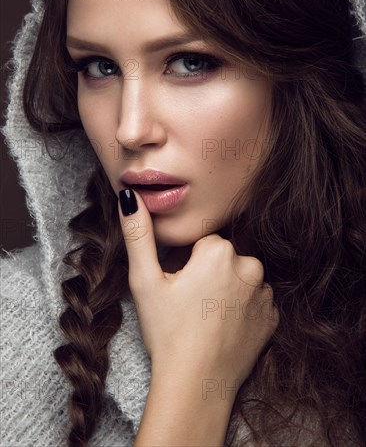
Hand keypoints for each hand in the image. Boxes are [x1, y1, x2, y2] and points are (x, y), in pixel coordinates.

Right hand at [118, 189, 278, 387]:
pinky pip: (255, 301)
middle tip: (189, 304)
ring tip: (205, 318)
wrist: (196, 385)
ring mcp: (265, 294)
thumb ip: (138, 234)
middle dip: (207, 273)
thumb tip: (129, 196)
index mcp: (220, 251)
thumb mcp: (144, 280)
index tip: (178, 287)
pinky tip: (222, 328)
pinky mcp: (273, 318)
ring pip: (239, 278)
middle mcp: (250, 266)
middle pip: (223, 258)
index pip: (202, 244)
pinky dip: (241, 309)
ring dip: (226, 289)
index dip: (185, 264)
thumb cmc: (168, 331)